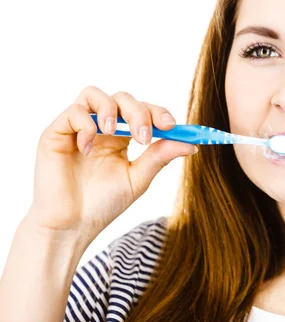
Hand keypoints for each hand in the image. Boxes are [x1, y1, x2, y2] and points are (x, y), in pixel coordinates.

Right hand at [26, 86, 196, 241]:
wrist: (71, 226)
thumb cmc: (103, 204)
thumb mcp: (138, 178)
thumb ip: (160, 157)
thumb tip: (191, 144)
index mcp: (122, 137)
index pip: (143, 111)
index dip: (158, 112)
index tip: (171, 125)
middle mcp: (101, 127)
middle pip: (123, 98)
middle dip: (138, 112)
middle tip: (144, 137)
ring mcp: (77, 128)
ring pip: (95, 94)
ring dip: (110, 110)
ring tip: (112, 133)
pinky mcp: (56, 132)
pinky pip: (73, 112)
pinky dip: (85, 125)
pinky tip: (87, 149)